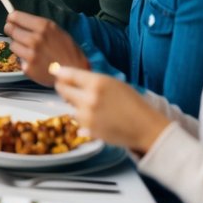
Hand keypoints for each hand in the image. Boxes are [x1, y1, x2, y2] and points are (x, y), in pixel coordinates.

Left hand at [4, 11, 89, 85]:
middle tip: (18, 35)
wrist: (76, 72)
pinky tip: (34, 61)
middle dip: (12, 31)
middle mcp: (35, 39)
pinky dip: (23, 60)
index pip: (15, 16)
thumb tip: (19, 20)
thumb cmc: (68, 51)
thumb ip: (39, 26)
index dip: (12, 19)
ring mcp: (30, 54)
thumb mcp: (57, 31)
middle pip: (10, 29)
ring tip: (30, 50)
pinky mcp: (27, 68)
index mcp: (43, 26)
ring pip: (12, 45)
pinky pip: (18, 59)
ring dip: (18, 46)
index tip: (12, 21)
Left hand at [53, 66, 170, 152]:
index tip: (56, 73)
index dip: (60, 73)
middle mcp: (89, 98)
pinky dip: (83, 118)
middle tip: (68, 88)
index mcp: (97, 83)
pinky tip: (97, 117)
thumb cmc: (133, 103)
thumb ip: (90, 80)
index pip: (67, 74)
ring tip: (92, 106)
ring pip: (69, 106)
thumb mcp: (113, 84)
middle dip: (63, 88)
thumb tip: (67, 75)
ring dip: (75, 105)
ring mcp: (87, 115)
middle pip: (62, 89)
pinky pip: (78, 120)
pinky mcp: (88, 129)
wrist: (146, 127)